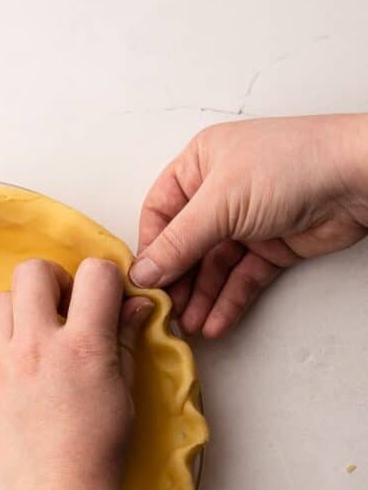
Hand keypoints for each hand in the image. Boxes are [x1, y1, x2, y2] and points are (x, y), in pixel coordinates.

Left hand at [0, 257, 151, 489]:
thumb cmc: (96, 464)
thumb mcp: (124, 400)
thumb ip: (125, 344)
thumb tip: (135, 305)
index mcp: (83, 348)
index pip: (96, 274)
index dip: (107, 280)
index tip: (106, 299)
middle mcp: (36, 347)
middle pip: (33, 272)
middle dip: (55, 282)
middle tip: (66, 311)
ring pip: (0, 302)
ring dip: (23, 311)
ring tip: (39, 345)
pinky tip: (12, 370)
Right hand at [130, 114, 367, 335]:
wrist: (358, 179)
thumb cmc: (292, 166)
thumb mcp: (220, 204)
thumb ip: (178, 243)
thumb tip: (143, 272)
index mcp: (201, 164)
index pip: (160, 212)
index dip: (152, 248)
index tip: (144, 281)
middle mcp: (220, 192)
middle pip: (186, 245)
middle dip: (177, 280)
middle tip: (167, 311)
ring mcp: (247, 221)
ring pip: (213, 267)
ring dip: (201, 297)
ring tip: (191, 325)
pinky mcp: (272, 246)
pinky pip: (242, 278)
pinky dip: (229, 300)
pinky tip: (217, 321)